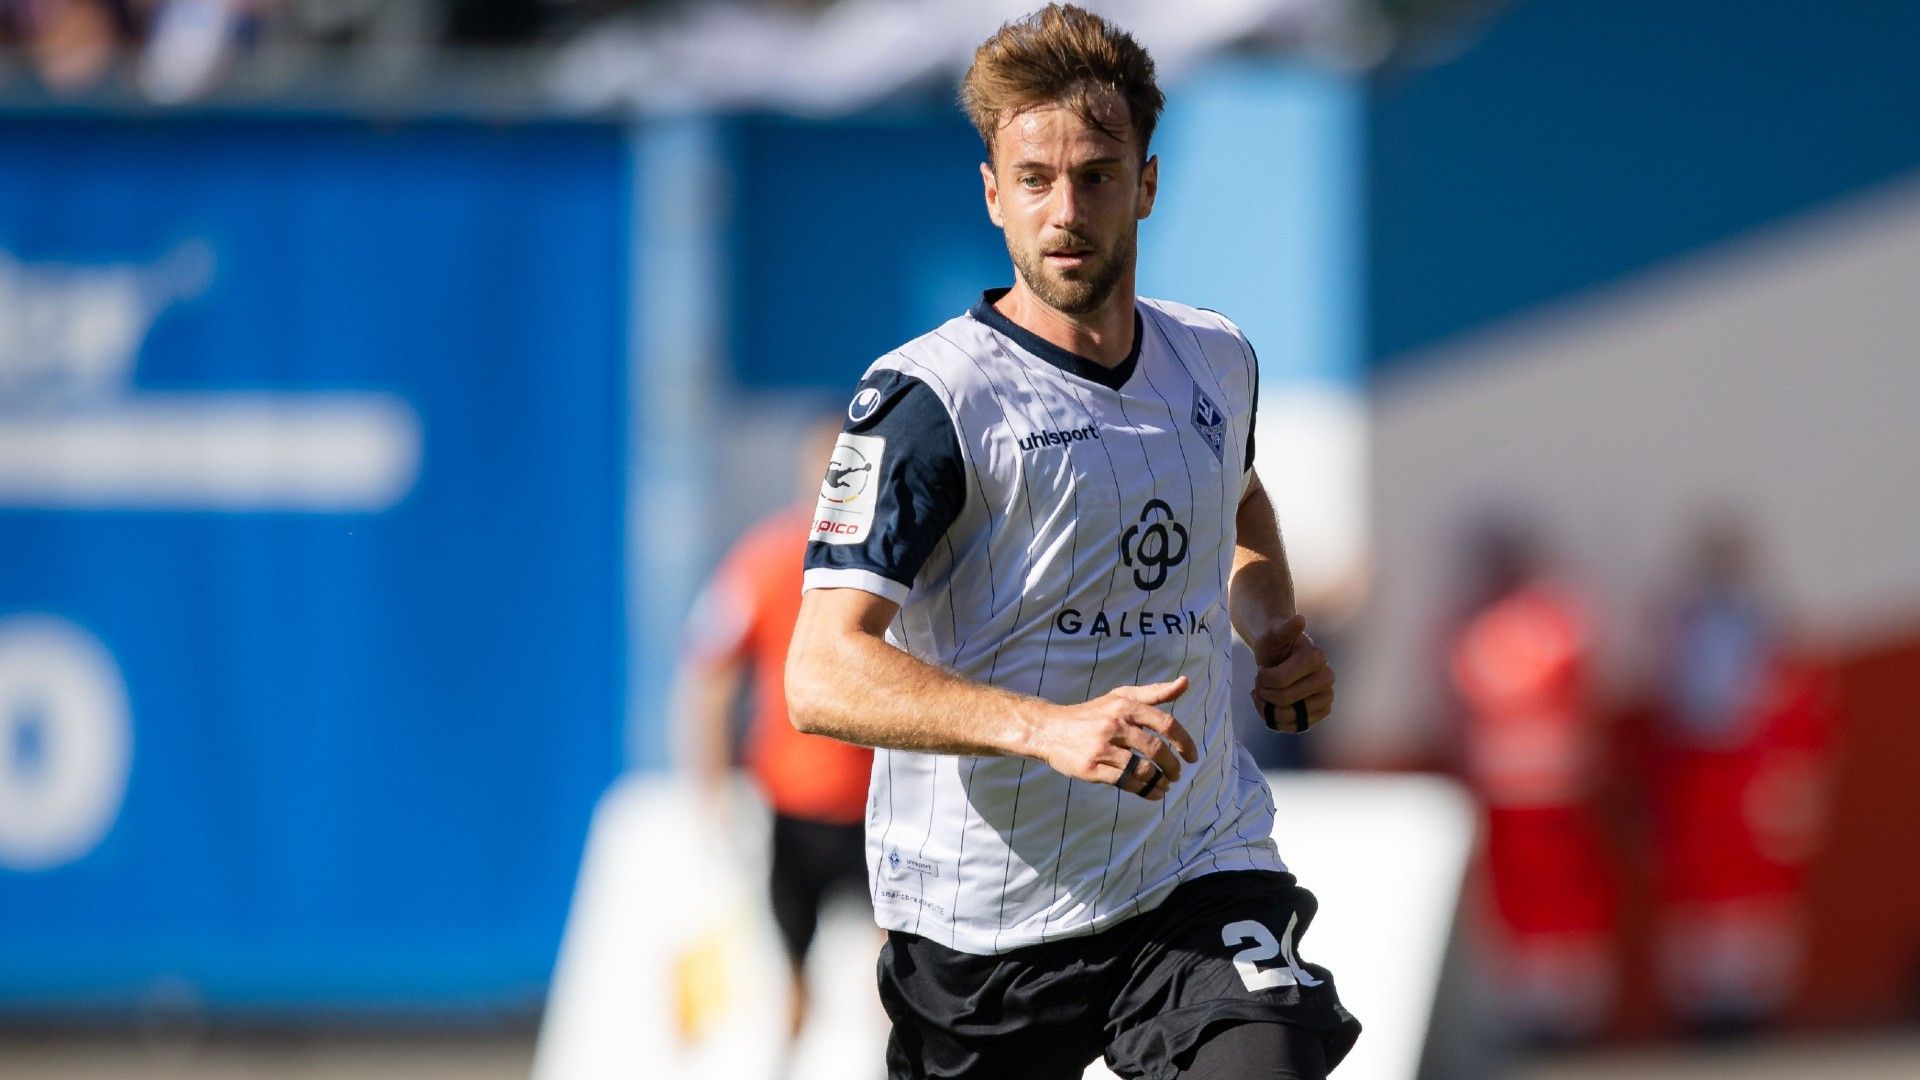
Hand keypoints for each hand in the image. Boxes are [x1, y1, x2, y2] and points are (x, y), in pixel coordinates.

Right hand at [1035, 676, 1198, 800]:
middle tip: (1177, 774)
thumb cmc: (1091, 713)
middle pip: (1156, 749)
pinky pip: (1125, 782)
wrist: (1049, 729)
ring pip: (1142, 769)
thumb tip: (1185, 682)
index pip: (1166, 723)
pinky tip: (1150, 792)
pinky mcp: (1091, 768)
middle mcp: (1114, 724)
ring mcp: (1101, 748)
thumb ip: (1154, 692)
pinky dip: (1143, 790)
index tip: (1193, 756)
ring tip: (1165, 785)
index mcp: (1124, 706)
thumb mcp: (1120, 697)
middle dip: (1173, 766)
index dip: (1184, 742)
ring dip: (1160, 781)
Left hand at [1251, 614, 1333, 733]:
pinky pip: (1295, 728)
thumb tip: (1299, 620)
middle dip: (1264, 693)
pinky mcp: (1322, 712)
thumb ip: (1284, 627)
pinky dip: (1276, 722)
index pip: (1280, 681)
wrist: (1280, 655)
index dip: (1262, 679)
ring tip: (1262, 696)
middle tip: (1259, 684)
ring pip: (1289, 717)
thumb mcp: (1273, 632)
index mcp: (1317, 657)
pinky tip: (1270, 707)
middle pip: (1284, 700)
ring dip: (1268, 709)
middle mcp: (1327, 677)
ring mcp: (1327, 696)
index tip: (1260, 671)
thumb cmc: (1274, 642)